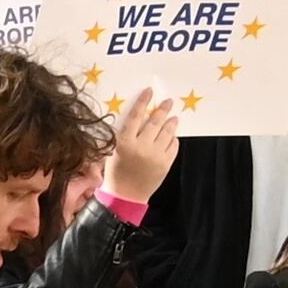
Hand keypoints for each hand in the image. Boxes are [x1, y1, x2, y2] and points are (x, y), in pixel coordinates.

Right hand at [105, 88, 180, 202]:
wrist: (125, 196)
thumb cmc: (115, 172)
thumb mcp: (113, 151)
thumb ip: (125, 135)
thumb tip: (139, 118)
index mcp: (125, 142)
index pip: (135, 116)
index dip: (143, 102)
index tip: (149, 92)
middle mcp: (141, 147)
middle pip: (154, 122)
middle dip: (162, 110)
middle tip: (168, 101)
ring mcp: (155, 156)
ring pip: (166, 133)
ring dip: (171, 123)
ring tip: (173, 117)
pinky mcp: (165, 164)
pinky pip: (173, 147)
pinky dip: (173, 139)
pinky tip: (172, 136)